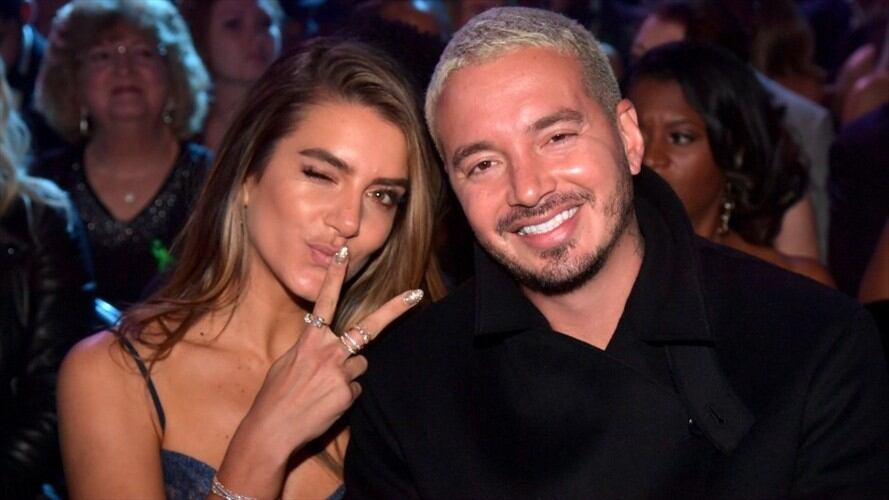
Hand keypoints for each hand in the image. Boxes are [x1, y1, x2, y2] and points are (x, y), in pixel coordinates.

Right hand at [214, 246, 422, 496]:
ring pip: (360, 366)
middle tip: (415, 294)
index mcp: (310, 339)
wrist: (272, 429)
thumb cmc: (274, 396)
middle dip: (394, 309)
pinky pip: (354, 390)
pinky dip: (343, 396)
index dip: (335, 275)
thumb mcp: (286, 363)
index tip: (345, 252)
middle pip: (368, 328)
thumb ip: (308, 349)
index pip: (325, 300)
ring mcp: (341, 372)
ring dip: (347, 375)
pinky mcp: (348, 393)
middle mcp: (329, 351)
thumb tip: (324, 347)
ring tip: (322, 390)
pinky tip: (324, 404)